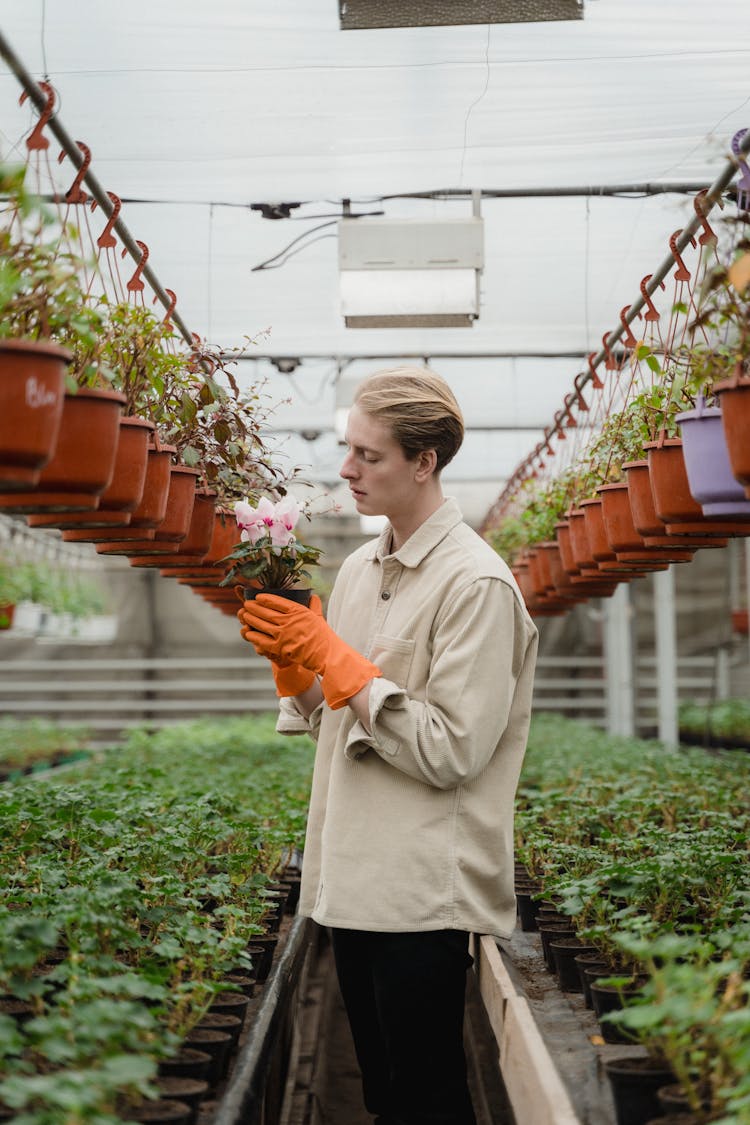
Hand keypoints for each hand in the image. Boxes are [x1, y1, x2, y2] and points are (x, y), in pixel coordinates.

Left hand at [239, 593, 380, 709]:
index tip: (258, 597)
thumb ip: (314, 605)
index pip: (277, 602)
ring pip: (261, 625)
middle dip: (254, 607)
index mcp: (298, 611)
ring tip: (244, 615)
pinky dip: (253, 636)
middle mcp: (289, 621)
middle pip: (266, 612)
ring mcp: (283, 634)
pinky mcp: (279, 647)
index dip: (265, 599)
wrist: (325, 655)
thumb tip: (312, 595)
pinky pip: (262, 640)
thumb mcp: (319, 617)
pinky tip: (248, 633)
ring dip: (251, 619)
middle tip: (246, 604)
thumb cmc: (323, 636)